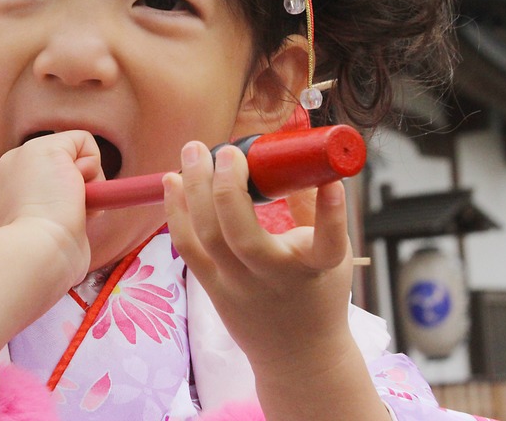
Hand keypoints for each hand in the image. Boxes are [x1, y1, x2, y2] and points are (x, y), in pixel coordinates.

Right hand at [0, 130, 101, 276]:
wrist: (32, 256)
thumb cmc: (33, 264)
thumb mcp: (20, 241)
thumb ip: (31, 222)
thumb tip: (68, 220)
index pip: (18, 185)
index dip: (39, 199)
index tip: (46, 223)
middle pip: (42, 169)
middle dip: (58, 189)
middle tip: (60, 219)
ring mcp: (19, 155)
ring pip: (64, 155)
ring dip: (77, 181)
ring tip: (69, 210)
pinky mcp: (46, 148)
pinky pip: (82, 141)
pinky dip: (93, 165)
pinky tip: (80, 193)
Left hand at [164, 141, 350, 367]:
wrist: (299, 355)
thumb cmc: (316, 293)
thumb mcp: (329, 255)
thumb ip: (312, 208)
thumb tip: (298, 160)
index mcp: (315, 269)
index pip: (328, 243)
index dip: (330, 214)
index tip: (334, 183)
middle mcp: (273, 280)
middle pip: (242, 236)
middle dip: (228, 187)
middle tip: (227, 150)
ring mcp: (238, 286)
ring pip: (207, 238)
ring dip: (194, 189)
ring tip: (193, 151)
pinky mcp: (212, 288)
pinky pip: (187, 247)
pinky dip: (176, 211)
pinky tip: (172, 180)